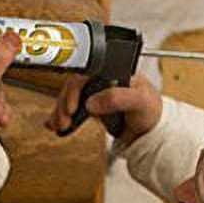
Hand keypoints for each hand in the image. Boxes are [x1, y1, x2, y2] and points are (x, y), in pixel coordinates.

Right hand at [44, 73, 162, 146]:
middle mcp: (101, 79)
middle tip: (65, 118)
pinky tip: (53, 123)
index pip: (86, 72)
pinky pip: (70, 109)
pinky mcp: (90, 106)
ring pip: (69, 97)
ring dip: (60, 111)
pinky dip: (60, 116)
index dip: (75, 87)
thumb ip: (118, 98)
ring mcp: (94, 93)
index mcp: (113, 70)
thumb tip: (93, 102)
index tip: (72, 105)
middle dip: (64, 103)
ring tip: (59, 125)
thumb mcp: (140, 100)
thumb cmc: (150, 110)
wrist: (150, 131)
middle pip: (73, 85)